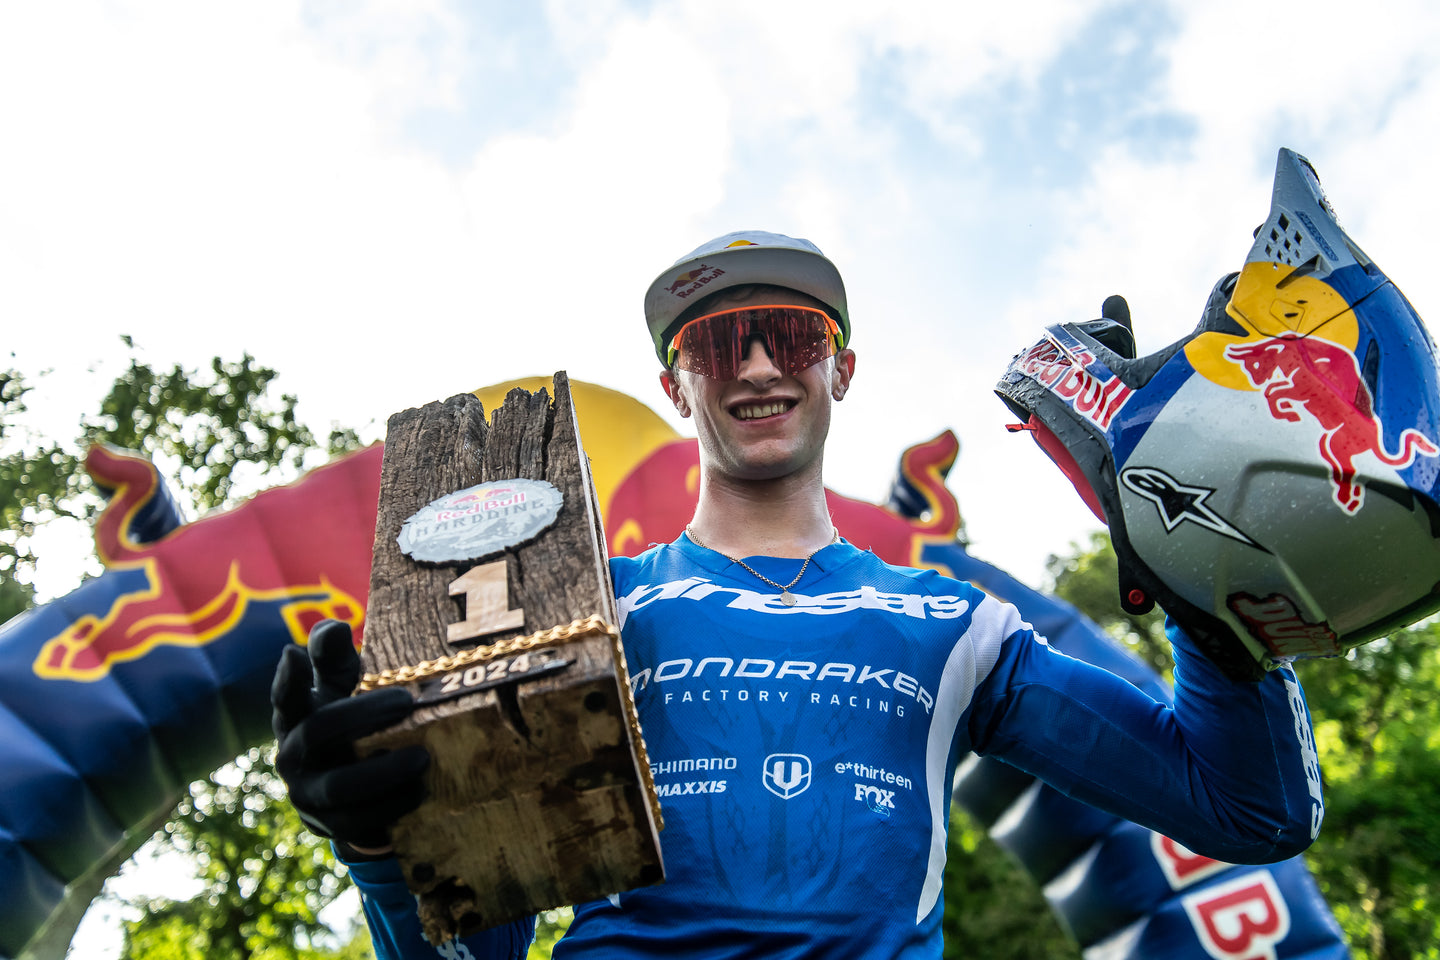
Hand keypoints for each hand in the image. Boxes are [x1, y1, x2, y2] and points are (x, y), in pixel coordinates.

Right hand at [271, 619, 429, 853]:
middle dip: (361, 716)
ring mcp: (310, 795)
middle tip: (408, 701)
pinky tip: (421, 790)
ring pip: (339, 788)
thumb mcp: (344, 685)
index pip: (284, 695)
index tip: (293, 653)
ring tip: (423, 757)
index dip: (286, 678)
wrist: (358, 790)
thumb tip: (334, 628)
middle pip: (317, 733)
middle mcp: (293, 756)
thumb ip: (335, 656)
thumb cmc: (352, 718)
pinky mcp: (333, 827)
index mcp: (294, 717)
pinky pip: (360, 823)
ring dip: (383, 773)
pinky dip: (392, 807)